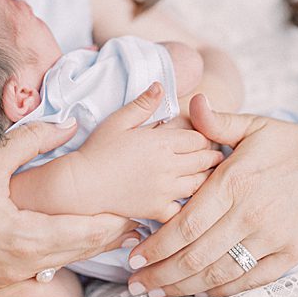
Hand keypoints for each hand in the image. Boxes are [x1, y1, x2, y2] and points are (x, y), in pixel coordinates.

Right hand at [0, 119, 136, 287]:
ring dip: (83, 247)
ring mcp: (3, 275)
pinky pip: (36, 269)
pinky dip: (58, 255)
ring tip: (109, 230)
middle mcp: (17, 262)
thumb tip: (69, 123)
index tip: (133, 209)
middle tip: (133, 221)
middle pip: (76, 252)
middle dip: (105, 236)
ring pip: (58, 263)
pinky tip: (67, 241)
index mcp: (21, 235)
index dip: (110, 222)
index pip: (81, 233)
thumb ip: (32, 140)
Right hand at [68, 82, 223, 222]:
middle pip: (204, 161)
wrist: (81, 184)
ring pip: (199, 185)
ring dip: (205, 178)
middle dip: (211, 156)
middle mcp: (168, 167)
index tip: (203, 138)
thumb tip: (160, 86)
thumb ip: (143, 104)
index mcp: (161, 143)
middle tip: (215, 156)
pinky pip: (182, 210)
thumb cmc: (98, 150)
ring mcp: (164, 191)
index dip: (204, 137)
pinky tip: (187, 201)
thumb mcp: (118, 120)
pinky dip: (188, 206)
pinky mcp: (156, 210)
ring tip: (206, 175)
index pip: (199, 139)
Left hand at [126, 94, 297, 296]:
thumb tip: (192, 103)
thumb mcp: (253, 124)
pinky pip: (250, 280)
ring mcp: (272, 238)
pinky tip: (201, 292)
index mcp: (235, 182)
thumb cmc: (291, 142)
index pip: (186, 224)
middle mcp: (251, 214)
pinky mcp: (290, 254)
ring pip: (219, 273)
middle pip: (196, 256)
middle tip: (136, 283)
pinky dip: (222, 291)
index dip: (157, 245)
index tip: (134, 255)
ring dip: (184, 288)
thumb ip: (217, 121)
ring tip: (159, 293)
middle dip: (160, 273)